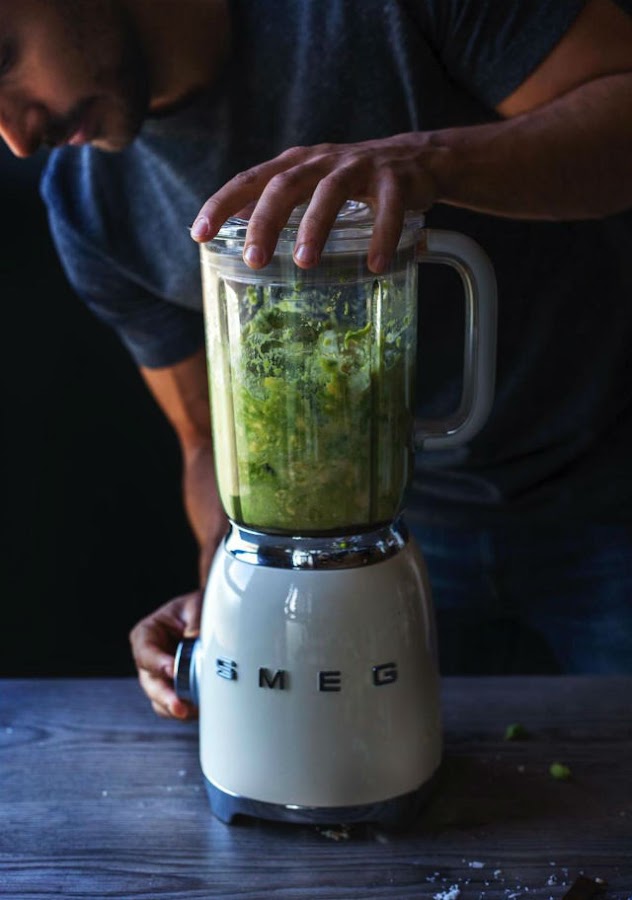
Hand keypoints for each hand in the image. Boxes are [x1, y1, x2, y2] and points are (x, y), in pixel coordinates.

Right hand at [129, 590, 202, 719]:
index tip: (173, 670)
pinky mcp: (173, 689)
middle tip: (180, 708)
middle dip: (165, 697)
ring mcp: (159, 677)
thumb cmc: (193, 608)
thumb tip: (197, 639)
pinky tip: (201, 709)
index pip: (146, 653)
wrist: (201, 617)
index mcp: (146, 635)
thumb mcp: (194, 606)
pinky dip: (187, 710)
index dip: (158, 664)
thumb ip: (195, 621)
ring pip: (160, 700)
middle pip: (150, 683)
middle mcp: (148, 659)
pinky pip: (175, 706)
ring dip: (176, 707)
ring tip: (195, 711)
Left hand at [190, 132, 439, 272]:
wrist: (418, 160)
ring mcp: (359, 167)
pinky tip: (374, 265)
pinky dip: (381, 235)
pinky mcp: (395, 179)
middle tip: (254, 260)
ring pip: (330, 192)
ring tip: (303, 263)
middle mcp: (321, 161)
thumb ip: (280, 205)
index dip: (222, 204)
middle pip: (285, 186)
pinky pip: (387, 207)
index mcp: (295, 165)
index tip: (199, 235)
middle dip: (265, 222)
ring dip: (314, 227)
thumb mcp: (311, 186)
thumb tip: (239, 238)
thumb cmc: (353, 181)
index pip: (249, 180)